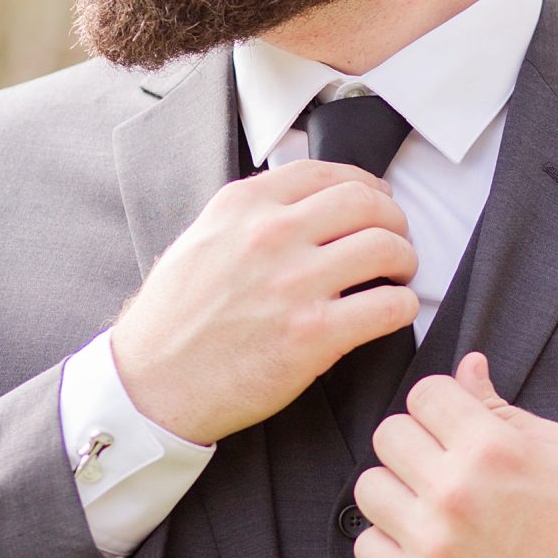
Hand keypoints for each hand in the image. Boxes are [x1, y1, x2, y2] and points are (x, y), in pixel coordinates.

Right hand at [111, 162, 418, 446]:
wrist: (152, 384)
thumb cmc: (173, 319)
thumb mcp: (202, 239)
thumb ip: (250, 216)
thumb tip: (304, 206)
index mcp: (243, 205)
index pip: (326, 173)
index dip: (366, 185)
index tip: (377, 201)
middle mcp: (271, 234)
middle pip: (365, 203)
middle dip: (393, 220)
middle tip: (396, 240)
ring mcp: (293, 282)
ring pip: (386, 247)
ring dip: (405, 260)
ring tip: (398, 276)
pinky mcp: (313, 333)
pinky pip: (389, 305)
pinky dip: (403, 306)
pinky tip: (393, 312)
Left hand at [353, 352, 557, 557]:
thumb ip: (504, 407)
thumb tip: (467, 367)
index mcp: (491, 448)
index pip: (424, 393)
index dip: (441, 404)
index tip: (454, 423)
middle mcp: (454, 491)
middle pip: (388, 433)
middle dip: (416, 440)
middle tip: (442, 463)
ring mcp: (432, 542)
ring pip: (369, 486)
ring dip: (396, 489)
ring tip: (429, 503)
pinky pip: (366, 546)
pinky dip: (388, 541)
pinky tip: (421, 541)